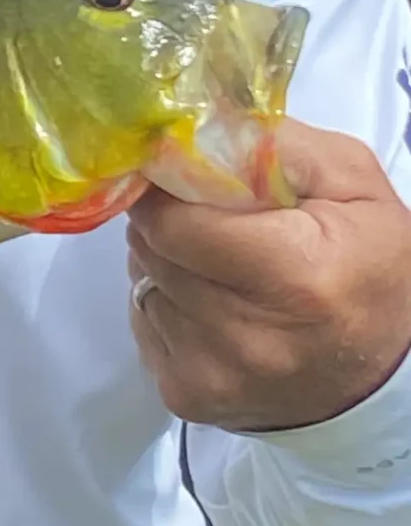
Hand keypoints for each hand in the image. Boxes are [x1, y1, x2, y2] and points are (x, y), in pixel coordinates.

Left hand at [127, 118, 410, 432]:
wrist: (382, 379)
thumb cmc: (369, 270)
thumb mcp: (351, 184)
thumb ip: (272, 143)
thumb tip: (190, 129)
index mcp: (293, 275)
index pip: (171, 219)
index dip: (169, 187)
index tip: (181, 174)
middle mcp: (244, 335)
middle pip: (151, 247)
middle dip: (168, 220)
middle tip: (209, 219)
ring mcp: (210, 372)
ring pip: (142, 281)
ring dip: (167, 261)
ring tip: (220, 265)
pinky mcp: (185, 396)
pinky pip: (144, 321)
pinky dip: (167, 302)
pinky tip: (213, 305)